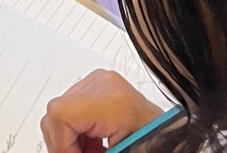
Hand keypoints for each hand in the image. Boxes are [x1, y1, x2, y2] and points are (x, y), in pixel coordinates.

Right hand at [40, 70, 164, 152]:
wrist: (170, 131)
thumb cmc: (152, 140)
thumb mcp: (118, 151)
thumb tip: (62, 151)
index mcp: (110, 100)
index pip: (59, 113)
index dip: (60, 144)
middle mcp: (103, 83)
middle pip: (56, 114)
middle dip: (64, 143)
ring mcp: (100, 80)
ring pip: (60, 112)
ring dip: (69, 138)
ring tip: (91, 150)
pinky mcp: (99, 84)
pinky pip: (71, 108)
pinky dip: (76, 130)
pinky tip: (92, 143)